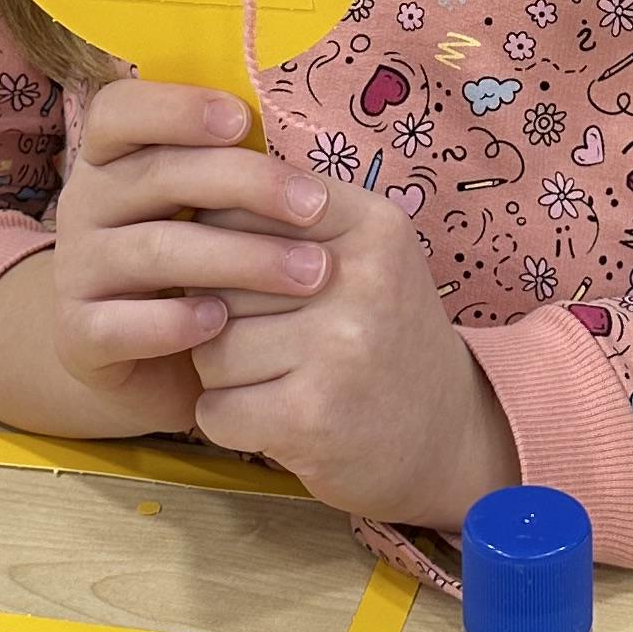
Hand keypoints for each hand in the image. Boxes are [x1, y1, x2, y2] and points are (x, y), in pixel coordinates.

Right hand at [45, 81, 331, 415]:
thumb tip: (313, 143)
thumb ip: (237, 171)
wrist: (146, 364)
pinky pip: (121, 325)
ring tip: (307, 272)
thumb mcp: (209, 210)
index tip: (243, 120)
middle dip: (246, 184)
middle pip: (156, 175)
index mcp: (109, 158)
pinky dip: (174, 323)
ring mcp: (76, 271)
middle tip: (316, 206)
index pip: (120, 110)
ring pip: (152, 251)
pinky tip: (224, 321)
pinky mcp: (77, 335)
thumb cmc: (198, 266)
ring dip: (239, 258)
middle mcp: (85, 205)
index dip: (178, 107)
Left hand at [187, 175, 518, 523]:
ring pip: (211, 347)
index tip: (248, 281)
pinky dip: (229, 421)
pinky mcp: (313, 415)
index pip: (242, 206)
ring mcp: (340, 348)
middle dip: (223, 318)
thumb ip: (290, 221)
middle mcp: (363, 278)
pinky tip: (272, 420)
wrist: (446, 439)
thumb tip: (186, 192)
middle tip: (272, 343)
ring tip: (276, 381)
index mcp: (372, 223)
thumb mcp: (364, 258)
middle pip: (220, 280)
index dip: (222, 250)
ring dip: (224, 376)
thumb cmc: (383, 338)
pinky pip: (216, 408)